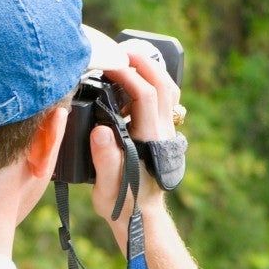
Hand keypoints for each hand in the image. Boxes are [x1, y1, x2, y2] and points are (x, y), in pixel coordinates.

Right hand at [88, 40, 178, 248]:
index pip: (144, 96)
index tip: (107, 63)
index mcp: (149, 140)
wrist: (142, 218)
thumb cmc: (122, 203)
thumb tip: (101, 131)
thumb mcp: (108, 187)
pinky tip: (134, 83)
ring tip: (129, 59)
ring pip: (168, 92)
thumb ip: (105, 160)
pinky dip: (153, 85)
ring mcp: (165, 132)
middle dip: (144, 64)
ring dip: (152, 72)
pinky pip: (164, 101)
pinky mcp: (162, 134)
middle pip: (162, 86)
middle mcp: (162, 132)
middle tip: (121, 50)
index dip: (127, 75)